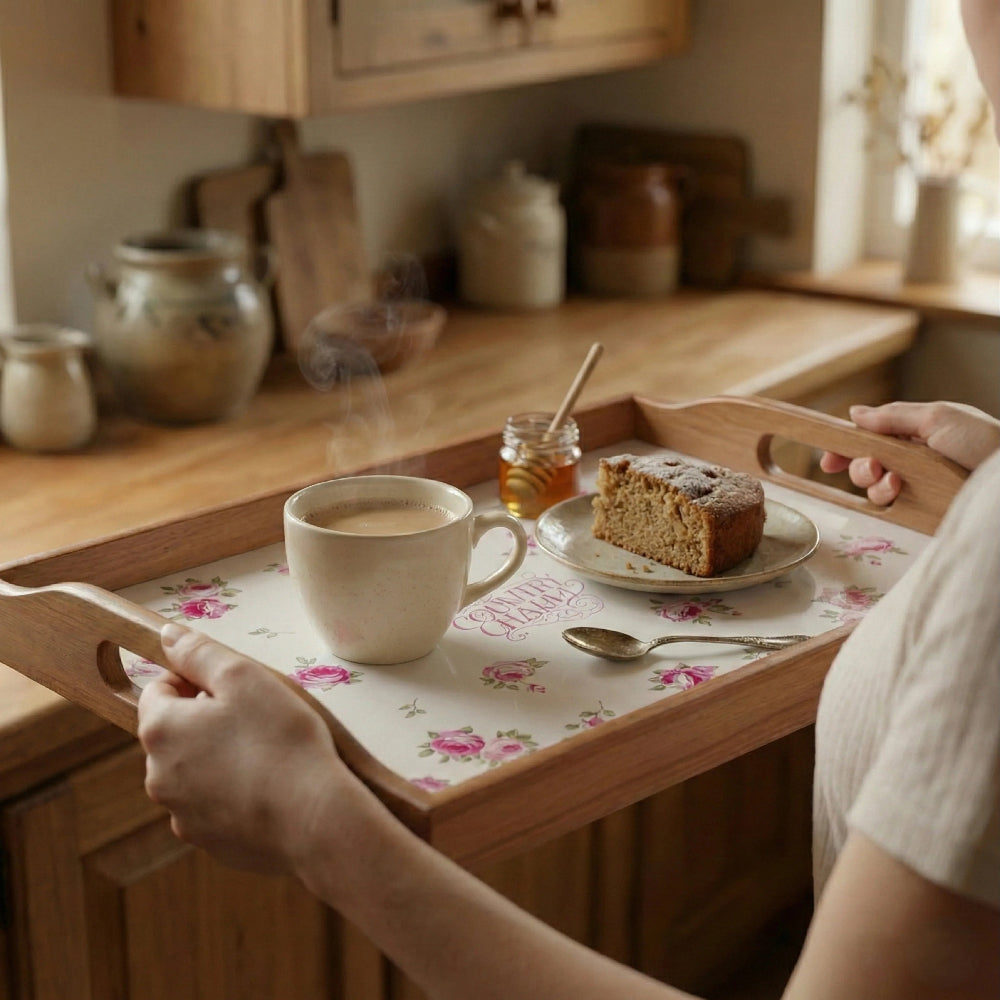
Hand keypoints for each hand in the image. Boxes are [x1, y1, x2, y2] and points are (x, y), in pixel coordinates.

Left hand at [138, 623, 345, 875]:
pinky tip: (270, 788)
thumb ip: (200, 652)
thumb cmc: (281, 740)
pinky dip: (234, 794)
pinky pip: (214, 806)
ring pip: (195, 770)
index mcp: (161, 731)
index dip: (194, 680)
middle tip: (256, 717)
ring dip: (219, 757)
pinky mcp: (209, 841)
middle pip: (176, 732)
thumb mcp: (244, 676)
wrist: (313, 819)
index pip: (158, 689)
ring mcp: (182, 814)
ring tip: (268, 754)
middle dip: (207, 720)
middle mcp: (158, 776)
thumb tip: (168, 636)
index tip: (233, 687)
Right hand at [820, 401, 999, 504]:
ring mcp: (917, 486)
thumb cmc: (983, 441)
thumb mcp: (936, 417)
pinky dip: (887, 498)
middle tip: (872, 466)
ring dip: (875, 482)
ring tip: (894, 480)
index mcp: (914, 434)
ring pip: (874, 488)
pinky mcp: (921, 509)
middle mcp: (912, 461)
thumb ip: (892, 416)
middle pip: (865, 464)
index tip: (829, 459)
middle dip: (860, 466)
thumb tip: (854, 413)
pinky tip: (901, 491)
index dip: (846, 448)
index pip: (870, 439)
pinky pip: (889, 508)